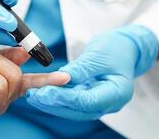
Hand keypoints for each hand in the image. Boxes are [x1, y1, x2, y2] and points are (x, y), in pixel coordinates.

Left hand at [26, 25, 158, 120]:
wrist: (124, 48)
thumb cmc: (115, 48)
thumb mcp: (99, 54)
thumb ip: (81, 69)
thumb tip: (61, 78)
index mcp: (119, 92)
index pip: (89, 101)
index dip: (66, 98)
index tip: (46, 92)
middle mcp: (110, 102)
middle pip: (80, 109)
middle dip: (55, 104)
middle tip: (35, 96)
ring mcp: (100, 102)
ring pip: (74, 109)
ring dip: (53, 103)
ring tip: (34, 96)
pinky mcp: (90, 98)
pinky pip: (73, 102)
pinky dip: (58, 98)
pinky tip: (44, 94)